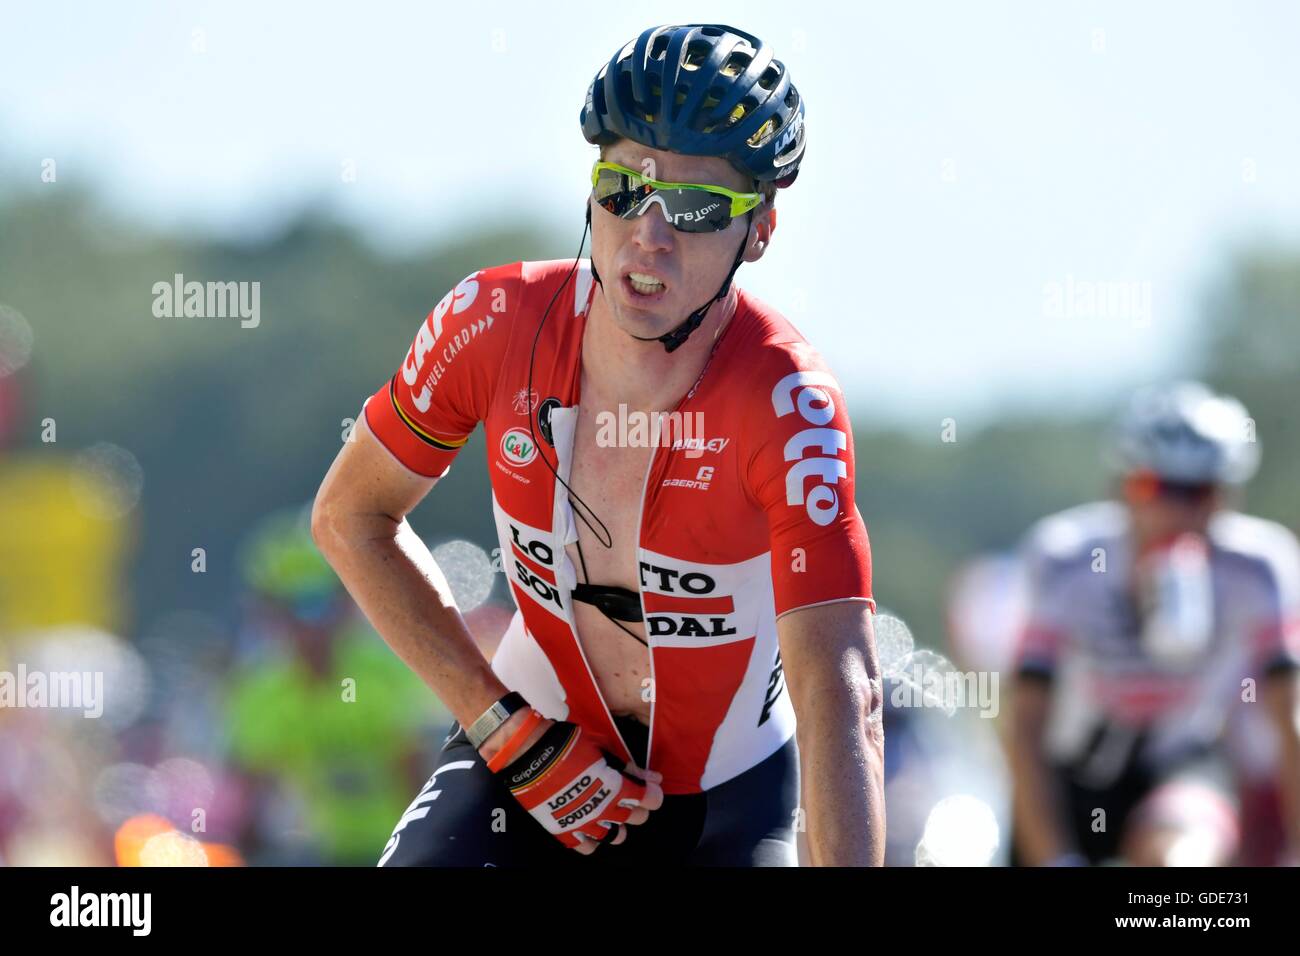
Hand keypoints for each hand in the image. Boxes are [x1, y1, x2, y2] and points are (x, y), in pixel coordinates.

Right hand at [485, 710, 663, 853]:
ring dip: (616, 826)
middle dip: (637, 807)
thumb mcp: (602, 749)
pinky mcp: (566, 832)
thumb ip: (628, 767)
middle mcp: (605, 810)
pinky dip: (591, 840)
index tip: (650, 789)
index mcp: (617, 787)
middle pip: (636, 818)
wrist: (530, 756)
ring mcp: (586, 824)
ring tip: (608, 814)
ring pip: (615, 838)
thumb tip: (653, 778)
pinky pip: (587, 848)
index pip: (650, 800)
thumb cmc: (566, 746)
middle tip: (628, 797)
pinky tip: (588, 826)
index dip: (653, 794)